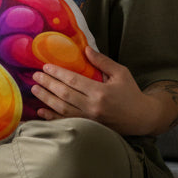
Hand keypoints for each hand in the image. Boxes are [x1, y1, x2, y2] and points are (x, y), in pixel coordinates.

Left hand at [31, 47, 163, 136]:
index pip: (73, 81)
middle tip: (35, 76)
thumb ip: (102, 61)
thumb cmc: (131, 93)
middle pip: (64, 94)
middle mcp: (93, 107)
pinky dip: (51, 117)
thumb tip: (85, 49)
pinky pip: (65, 123)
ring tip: (34, 89)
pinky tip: (41, 110)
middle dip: (48, 84)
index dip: (58, 73)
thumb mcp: (121, 73)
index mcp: (101, 92)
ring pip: (62, 109)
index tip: (45, 67)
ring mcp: (89, 120)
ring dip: (46, 99)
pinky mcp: (88, 128)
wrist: (142, 118)